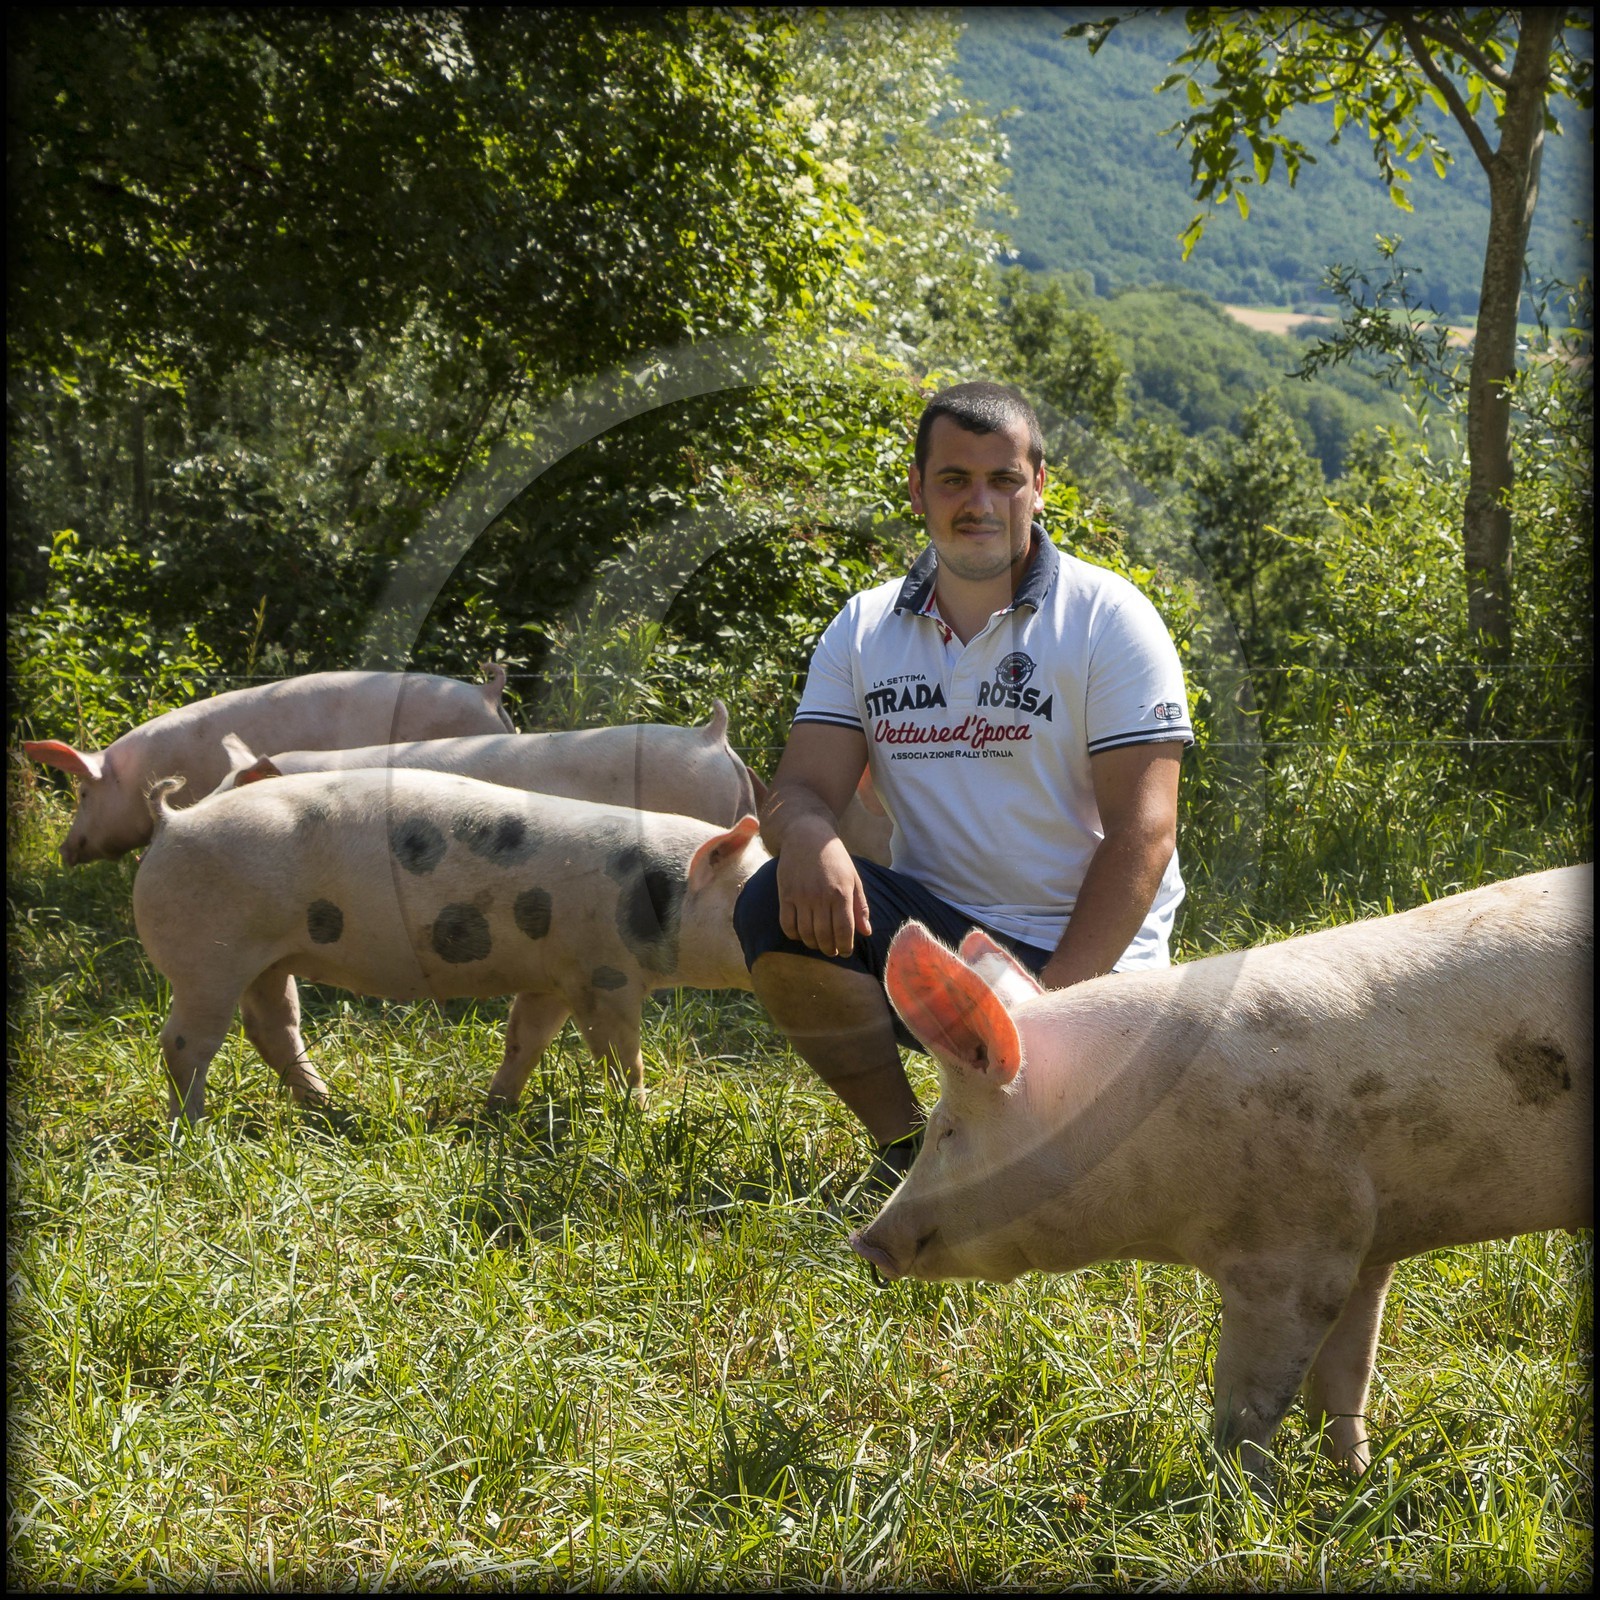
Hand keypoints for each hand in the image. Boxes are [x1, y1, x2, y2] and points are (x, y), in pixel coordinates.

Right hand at [776, 828, 871, 957]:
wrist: (807, 836)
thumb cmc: (835, 858)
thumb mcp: (853, 878)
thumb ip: (860, 906)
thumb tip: (866, 933)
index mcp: (841, 892)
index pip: (845, 930)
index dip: (846, 946)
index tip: (846, 952)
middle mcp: (820, 896)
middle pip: (824, 935)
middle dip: (830, 949)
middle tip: (832, 951)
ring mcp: (801, 896)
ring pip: (806, 933)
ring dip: (813, 944)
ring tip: (819, 945)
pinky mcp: (785, 894)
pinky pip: (787, 924)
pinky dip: (794, 935)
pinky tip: (801, 935)